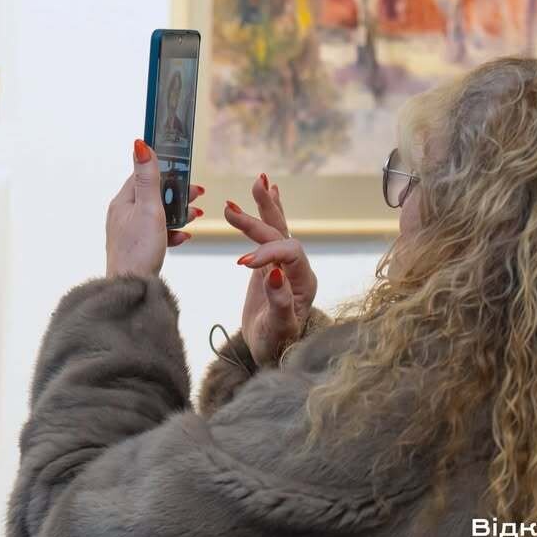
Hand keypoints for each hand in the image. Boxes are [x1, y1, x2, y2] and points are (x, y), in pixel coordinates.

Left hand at [105, 139, 203, 278]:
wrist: (132, 288)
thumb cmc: (139, 249)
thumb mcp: (148, 209)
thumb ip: (148, 178)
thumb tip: (140, 144)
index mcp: (122, 202)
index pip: (142, 175)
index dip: (164, 170)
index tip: (183, 167)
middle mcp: (123, 215)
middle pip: (153, 195)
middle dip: (177, 193)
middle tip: (197, 193)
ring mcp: (130, 232)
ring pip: (157, 214)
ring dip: (178, 213)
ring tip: (196, 214)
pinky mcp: (138, 248)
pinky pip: (157, 234)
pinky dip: (172, 232)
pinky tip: (184, 237)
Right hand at [225, 174, 316, 365]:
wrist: (273, 353)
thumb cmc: (277, 346)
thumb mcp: (278, 331)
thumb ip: (280, 304)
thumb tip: (274, 274)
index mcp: (305, 282)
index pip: (289, 254)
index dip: (267, 253)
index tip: (241, 264)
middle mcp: (298, 269)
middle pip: (281, 235)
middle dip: (259, 220)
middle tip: (231, 209)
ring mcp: (286, 264)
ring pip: (278, 229)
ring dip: (265, 207)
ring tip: (257, 183)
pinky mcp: (272, 263)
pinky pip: (273, 234)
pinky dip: (268, 213)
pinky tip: (268, 192)